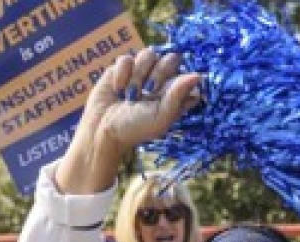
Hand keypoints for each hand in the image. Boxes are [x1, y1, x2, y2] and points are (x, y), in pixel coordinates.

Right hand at [59, 49, 200, 192]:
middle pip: (171, 58)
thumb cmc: (134, 129)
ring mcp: (142, 72)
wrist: (101, 129)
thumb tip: (198, 75)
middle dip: (159, 73)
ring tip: (130, 95)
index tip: (166, 93)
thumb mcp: (160, 117)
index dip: (179, 78)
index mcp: (175, 93)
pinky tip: (118, 89)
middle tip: (148, 91)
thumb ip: (178, 96)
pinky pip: (126, 58)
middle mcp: (161, 80)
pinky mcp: (122, 68)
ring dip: (138, 75)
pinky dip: (122, 74)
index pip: (187, 73)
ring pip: (149, 54)